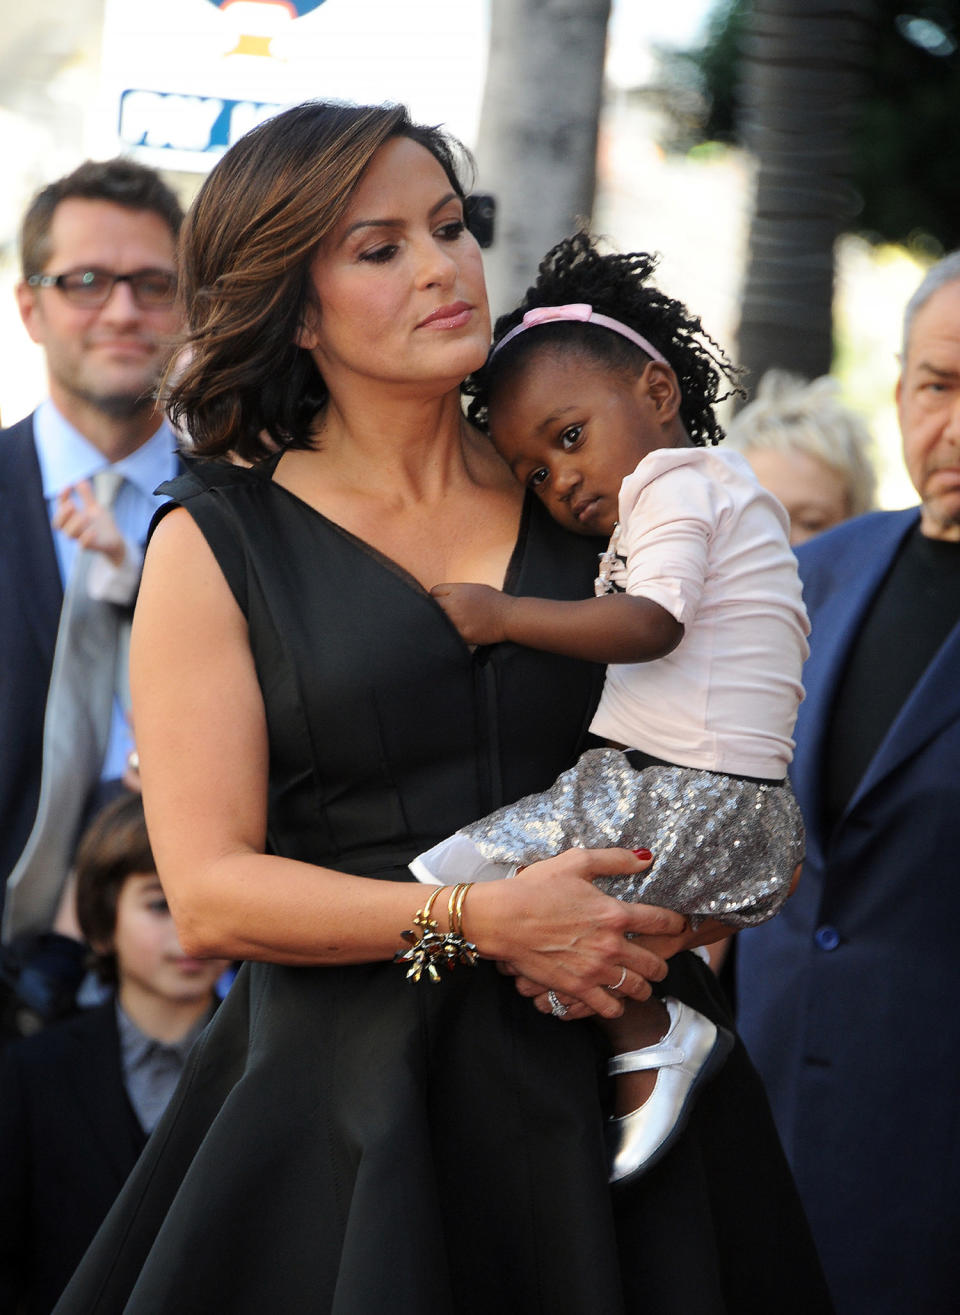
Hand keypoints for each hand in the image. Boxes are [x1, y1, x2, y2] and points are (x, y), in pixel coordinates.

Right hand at [53, 481, 126, 566]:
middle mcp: (73, 528)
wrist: (114, 541)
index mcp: (71, 518)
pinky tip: (93, 530)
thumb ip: (86, 495)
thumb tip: (78, 480)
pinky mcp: (91, 546)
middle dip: (62, 514)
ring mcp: (81, 538)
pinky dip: (86, 538)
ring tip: (84, 515)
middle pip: (58, 524)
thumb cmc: (100, 524)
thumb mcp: (93, 507)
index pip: (60, 507)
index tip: (68, 486)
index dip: (62, 497)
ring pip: (69, 534)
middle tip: (71, 504)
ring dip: (74, 524)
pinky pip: (83, 545)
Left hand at [431, 581, 512, 644]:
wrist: (510, 616)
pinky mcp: (464, 634)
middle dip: (434, 610)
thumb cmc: (494, 601)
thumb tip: (440, 596)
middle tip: (439, 616)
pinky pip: (448, 635)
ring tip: (444, 625)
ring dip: (440, 624)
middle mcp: (455, 604)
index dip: (435, 597)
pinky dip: (449, 634)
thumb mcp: (475, 588)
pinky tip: (453, 634)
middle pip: (432, 607)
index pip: (434, 592)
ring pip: (438, 622)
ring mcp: (458, 620)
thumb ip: (456, 591)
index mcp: (458, 590)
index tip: (439, 603)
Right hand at [467, 848, 686, 1019]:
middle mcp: (611, 946)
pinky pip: (609, 1008)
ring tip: (639, 984)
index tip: (677, 926)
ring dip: (642, 987)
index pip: (661, 922)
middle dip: (661, 964)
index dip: (675, 924)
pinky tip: (613, 999)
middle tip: (658, 963)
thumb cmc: (536, 887)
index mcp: (614, 913)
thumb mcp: (576, 862)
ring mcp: (595, 971)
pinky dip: (615, 1006)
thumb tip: (646, 858)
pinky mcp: (577, 988)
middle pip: (654, 964)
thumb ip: (615, 859)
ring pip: (636, 989)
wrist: (503, 919)